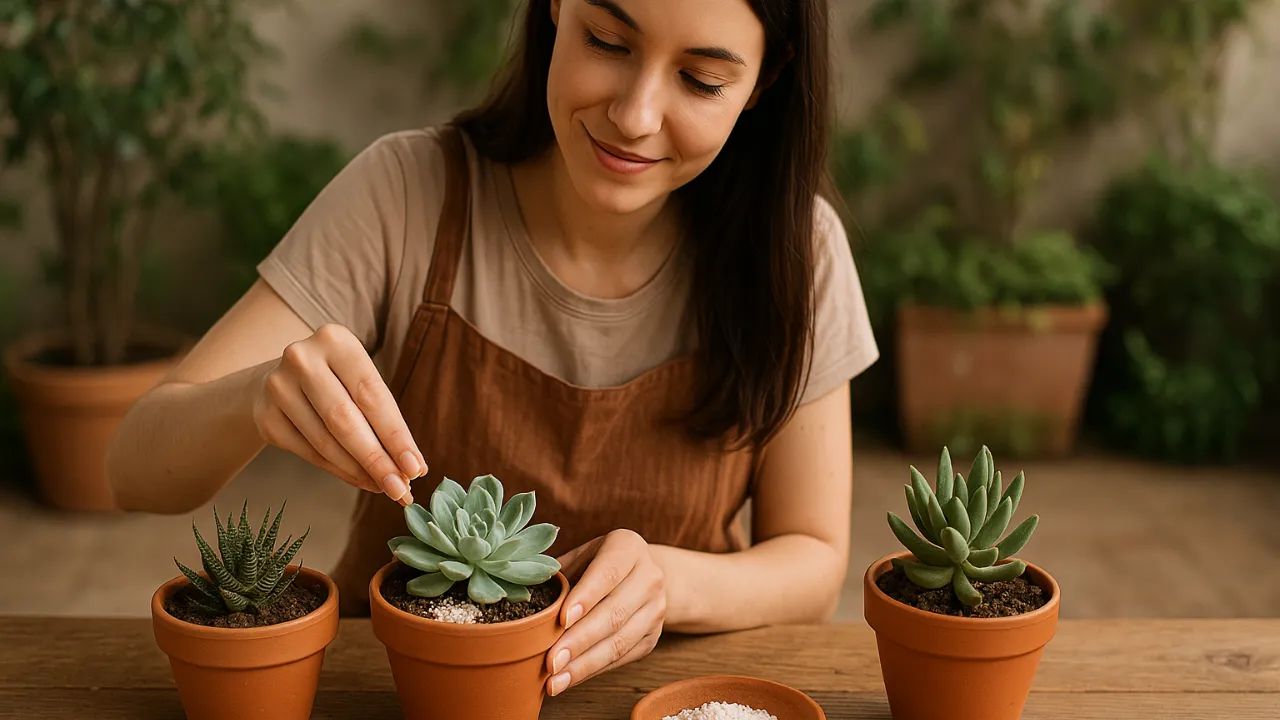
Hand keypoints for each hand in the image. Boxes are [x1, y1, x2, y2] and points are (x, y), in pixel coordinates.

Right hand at [252, 323, 424, 503]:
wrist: (278, 379)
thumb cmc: (337, 382)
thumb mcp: (360, 381)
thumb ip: (384, 418)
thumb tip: (412, 468)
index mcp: (335, 340)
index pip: (372, 394)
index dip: (396, 435)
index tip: (416, 468)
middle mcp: (302, 358)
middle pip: (346, 420)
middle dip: (378, 460)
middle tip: (401, 490)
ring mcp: (278, 387)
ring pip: (326, 441)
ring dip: (359, 470)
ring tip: (385, 486)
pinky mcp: (265, 416)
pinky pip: (308, 452)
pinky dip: (338, 470)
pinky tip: (359, 479)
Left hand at [545, 529, 666, 695]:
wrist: (640, 576)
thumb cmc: (597, 565)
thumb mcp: (580, 557)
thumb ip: (557, 573)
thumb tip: (519, 596)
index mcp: (628, 547)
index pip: (607, 573)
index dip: (585, 598)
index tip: (561, 620)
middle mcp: (649, 577)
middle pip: (614, 614)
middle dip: (579, 641)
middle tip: (550, 662)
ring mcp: (656, 609)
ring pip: (619, 642)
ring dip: (584, 664)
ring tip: (555, 680)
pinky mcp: (653, 637)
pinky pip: (622, 658)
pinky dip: (593, 671)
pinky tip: (569, 679)